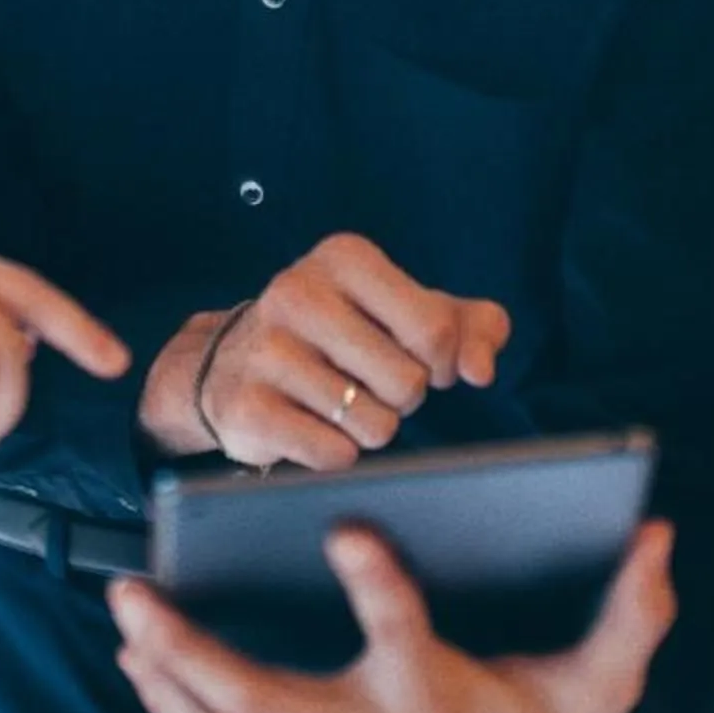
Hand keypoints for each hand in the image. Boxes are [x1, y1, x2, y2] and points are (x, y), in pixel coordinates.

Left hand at [106, 519, 673, 712]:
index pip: (403, 641)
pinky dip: (176, 712)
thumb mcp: (603, 683)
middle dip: (188, 651)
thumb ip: (630, 610)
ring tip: (122, 621)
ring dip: (162, 681)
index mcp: (438, 700)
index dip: (377, 588)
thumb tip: (657, 532)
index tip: (347, 528)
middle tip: (135, 592)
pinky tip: (143, 671)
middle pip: (260, 701)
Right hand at [137, 234, 512, 469]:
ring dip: (369, 429)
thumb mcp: (409, 315)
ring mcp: (267, 350)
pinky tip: (311, 426)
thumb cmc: (343, 336)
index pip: (435, 329)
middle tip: (368, 383)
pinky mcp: (249, 407)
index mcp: (346, 258)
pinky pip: (335, 454)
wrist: (233, 365)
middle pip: (408, 382)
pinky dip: (336, 453)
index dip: (443, 362)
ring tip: (338, 404)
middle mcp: (298, 292)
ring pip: (375, 426)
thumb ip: (469, 328)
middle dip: (403, 398)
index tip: (419, 360)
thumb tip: (480, 369)